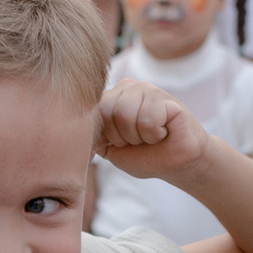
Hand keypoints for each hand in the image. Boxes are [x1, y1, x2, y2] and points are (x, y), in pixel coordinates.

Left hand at [96, 79, 212, 185]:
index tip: (122, 143)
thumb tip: (75, 129)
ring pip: (126, 115)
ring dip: (140, 137)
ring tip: (152, 135)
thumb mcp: (111, 149)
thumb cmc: (146, 156)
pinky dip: (155, 134)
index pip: (93, 113)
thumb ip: (94, 135)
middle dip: (123, 137)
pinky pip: (148, 119)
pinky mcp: (166, 98)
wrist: (177, 165)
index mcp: (111, 98)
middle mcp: (127, 88)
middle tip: (140, 140)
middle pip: (108, 113)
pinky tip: (164, 132)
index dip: (107, 136)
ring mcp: (147, 89)